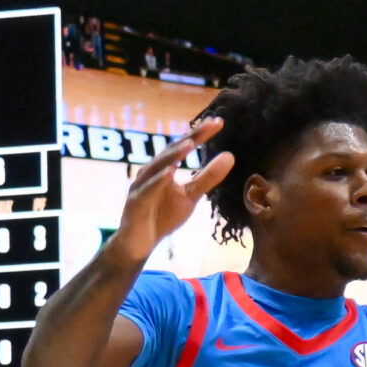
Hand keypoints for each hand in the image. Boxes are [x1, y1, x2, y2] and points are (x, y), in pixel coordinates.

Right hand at [113, 119, 235, 259]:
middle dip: (190, 137)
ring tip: (190, 144)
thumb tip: (230, 156)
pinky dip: (157, 181)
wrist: (140, 243)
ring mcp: (141, 186)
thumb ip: (207, 178)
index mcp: (165, 168)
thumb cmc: (163, 216)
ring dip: (173, 155)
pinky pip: (147, 190)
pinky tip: (169, 173)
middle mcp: (151, 172)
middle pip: (171, 151)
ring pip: (158, 167)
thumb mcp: (191, 196)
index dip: (200, 134)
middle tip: (210, 125)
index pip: (184, 147)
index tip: (218, 122)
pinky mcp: (135, 203)